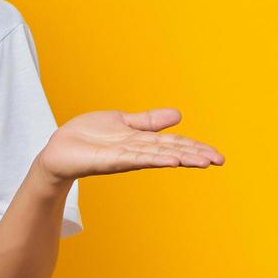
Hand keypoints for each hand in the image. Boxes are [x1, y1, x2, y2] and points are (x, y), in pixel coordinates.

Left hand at [37, 107, 224, 184]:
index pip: (174, 144)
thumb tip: (178, 115)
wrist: (59, 148)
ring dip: (180, 158)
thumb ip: (148, 121)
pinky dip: (152, 159)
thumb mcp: (122, 122)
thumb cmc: (88, 136)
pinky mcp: (107, 160)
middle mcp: (136, 151)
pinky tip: (170, 161)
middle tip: (218, 160)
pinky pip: (133, 159)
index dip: (195, 147)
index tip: (217, 156)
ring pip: (157, 156)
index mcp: (141, 141)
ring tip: (201, 161)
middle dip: (194, 155)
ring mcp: (123, 156)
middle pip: (170, 151)